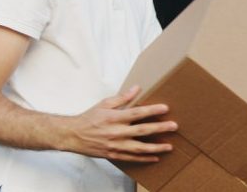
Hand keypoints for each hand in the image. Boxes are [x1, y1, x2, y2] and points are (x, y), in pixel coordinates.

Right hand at [58, 86, 178, 161]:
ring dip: (156, 147)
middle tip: (174, 126)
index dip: (152, 110)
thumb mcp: (104, 104)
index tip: (165, 108)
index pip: (137, 113)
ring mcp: (115, 145)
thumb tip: (137, 88)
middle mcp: (116, 132)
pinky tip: (155, 157)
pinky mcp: (113, 155)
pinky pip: (131, 158)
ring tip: (169, 146)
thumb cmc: (89, 118)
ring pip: (139, 148)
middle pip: (142, 130)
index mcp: (114, 117)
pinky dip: (144, 159)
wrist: (72, 135)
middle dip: (160, 128)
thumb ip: (122, 98)